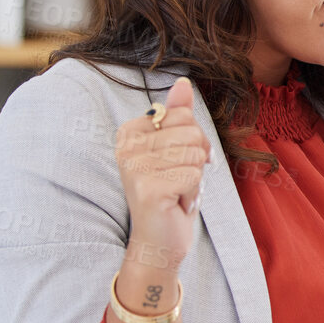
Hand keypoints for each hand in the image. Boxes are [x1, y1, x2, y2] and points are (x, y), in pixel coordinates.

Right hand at [114, 76, 209, 274]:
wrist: (159, 240)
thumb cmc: (170, 192)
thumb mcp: (175, 149)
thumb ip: (178, 115)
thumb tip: (183, 82)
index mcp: (130, 131)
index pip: (183, 114)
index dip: (193, 140)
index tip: (176, 162)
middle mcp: (126, 147)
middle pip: (191, 131)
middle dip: (197, 159)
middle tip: (179, 180)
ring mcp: (135, 168)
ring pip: (195, 154)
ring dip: (195, 179)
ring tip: (176, 192)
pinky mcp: (149, 189)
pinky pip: (194, 175)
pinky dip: (193, 194)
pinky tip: (175, 205)